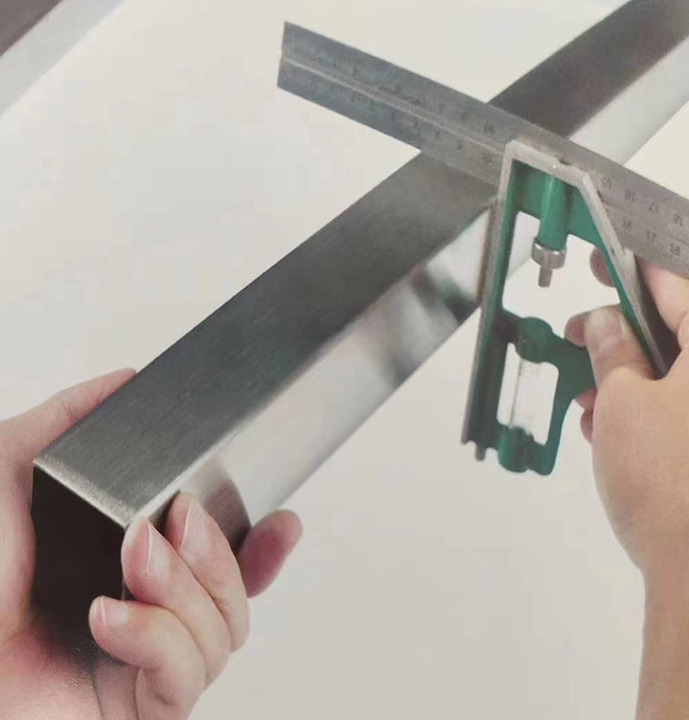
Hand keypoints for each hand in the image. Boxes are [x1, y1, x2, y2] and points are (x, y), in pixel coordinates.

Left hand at [0, 371, 302, 719]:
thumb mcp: (8, 472)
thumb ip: (67, 420)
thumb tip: (124, 383)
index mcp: (134, 567)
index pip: (225, 559)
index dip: (262, 544)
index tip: (280, 519)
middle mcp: (151, 616)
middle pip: (236, 592)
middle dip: (220, 553)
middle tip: (181, 520)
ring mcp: (146, 667)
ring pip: (223, 631)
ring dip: (183, 587)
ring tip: (132, 560)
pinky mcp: (139, 712)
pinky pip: (185, 677)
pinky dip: (155, 639)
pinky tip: (107, 618)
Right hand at [567, 252, 688, 718]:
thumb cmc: (674, 486)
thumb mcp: (619, 400)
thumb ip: (610, 351)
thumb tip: (605, 326)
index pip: (672, 284)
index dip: (627, 269)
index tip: (602, 260)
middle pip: (674, 327)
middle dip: (621, 334)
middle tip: (583, 337)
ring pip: (676, 367)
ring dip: (628, 375)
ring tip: (590, 398)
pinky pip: (685, 401)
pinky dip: (648, 404)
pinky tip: (612, 426)